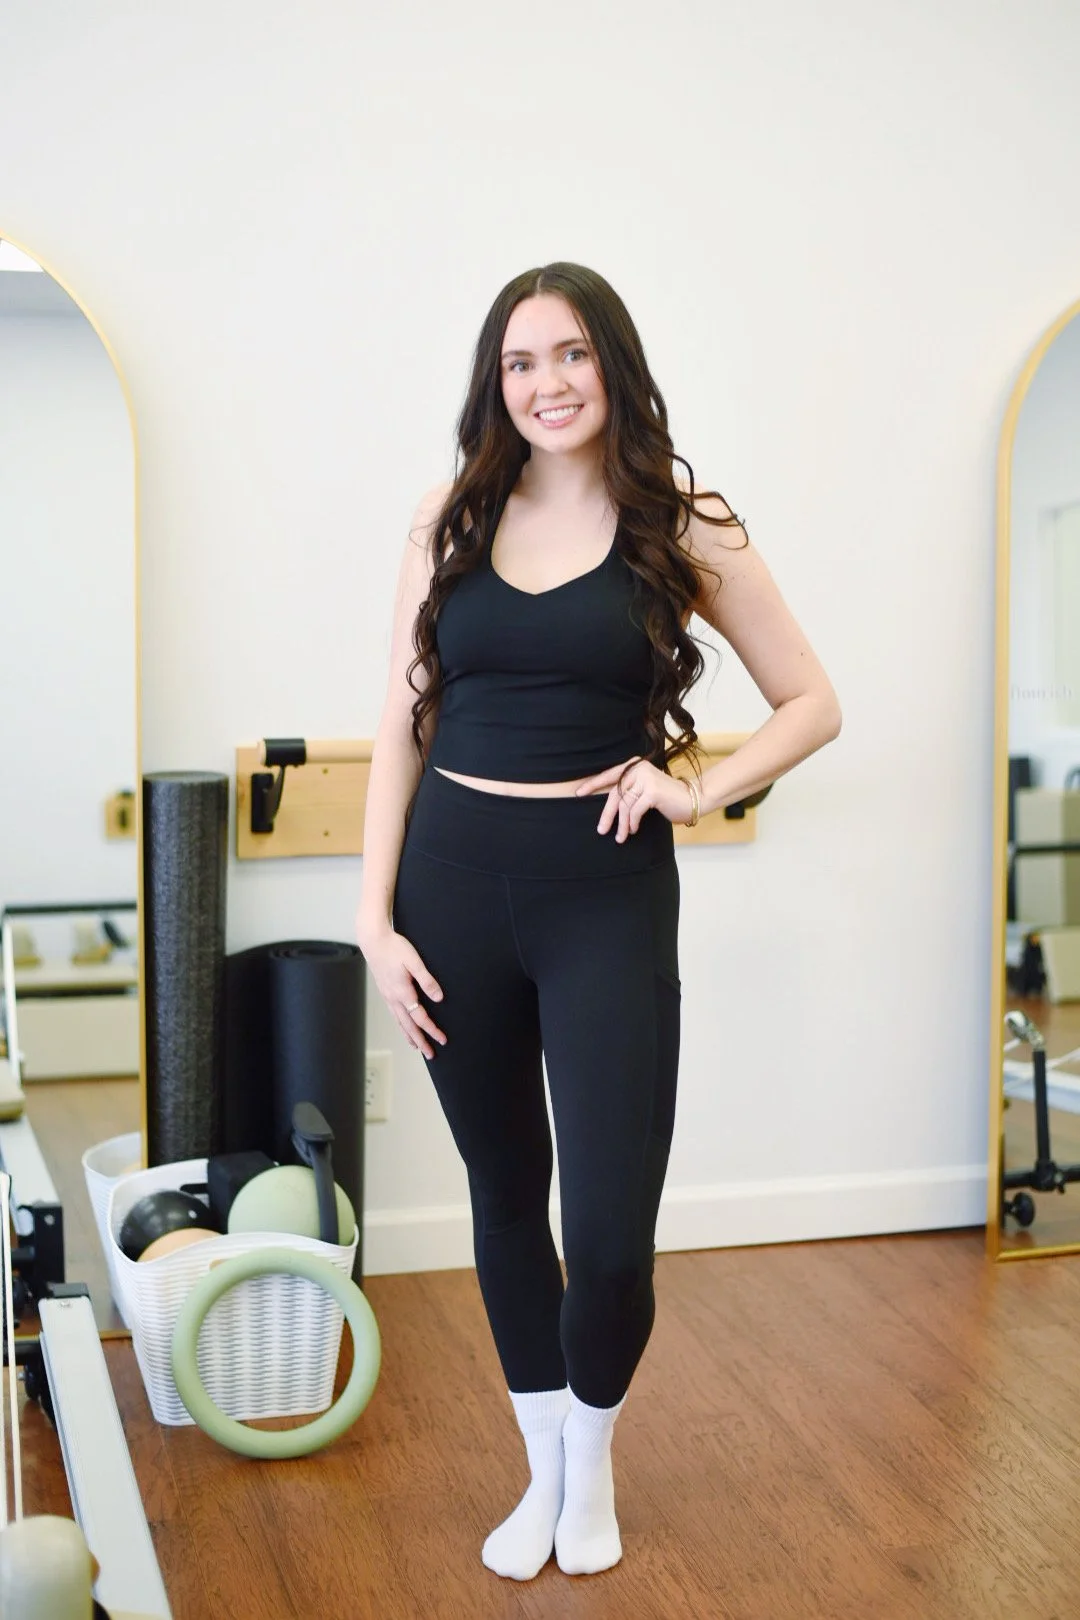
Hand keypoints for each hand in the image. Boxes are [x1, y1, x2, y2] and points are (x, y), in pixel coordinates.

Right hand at [357, 923, 446, 1058]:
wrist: (373, 940)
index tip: (442, 1039)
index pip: (420, 1018)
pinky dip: (400, 1025)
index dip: (432, 1030)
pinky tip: (403, 1026)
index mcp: (402, 992)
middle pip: (408, 1026)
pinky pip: (394, 1014)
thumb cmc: (394, 947)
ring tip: (416, 1047)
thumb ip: (427, 980)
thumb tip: (438, 997)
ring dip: (409, 1036)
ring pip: (399, 1022)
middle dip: (420, 1041)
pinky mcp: (385, 991)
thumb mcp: (415, 961)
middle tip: (430, 1054)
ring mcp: (387, 996)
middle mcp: (393, 998)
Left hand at [574, 755, 695, 840]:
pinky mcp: (652, 791)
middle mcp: (639, 768)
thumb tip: (607, 805)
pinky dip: (632, 823)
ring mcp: (646, 778)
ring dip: (622, 824)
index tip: (579, 793)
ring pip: (624, 805)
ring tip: (621, 837)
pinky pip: (634, 811)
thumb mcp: (645, 790)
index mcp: (635, 765)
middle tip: (601, 830)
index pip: (610, 775)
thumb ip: (629, 790)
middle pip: (615, 794)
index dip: (593, 784)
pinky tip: (633, 830)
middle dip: (607, 815)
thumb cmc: (668, 798)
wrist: (693, 799)